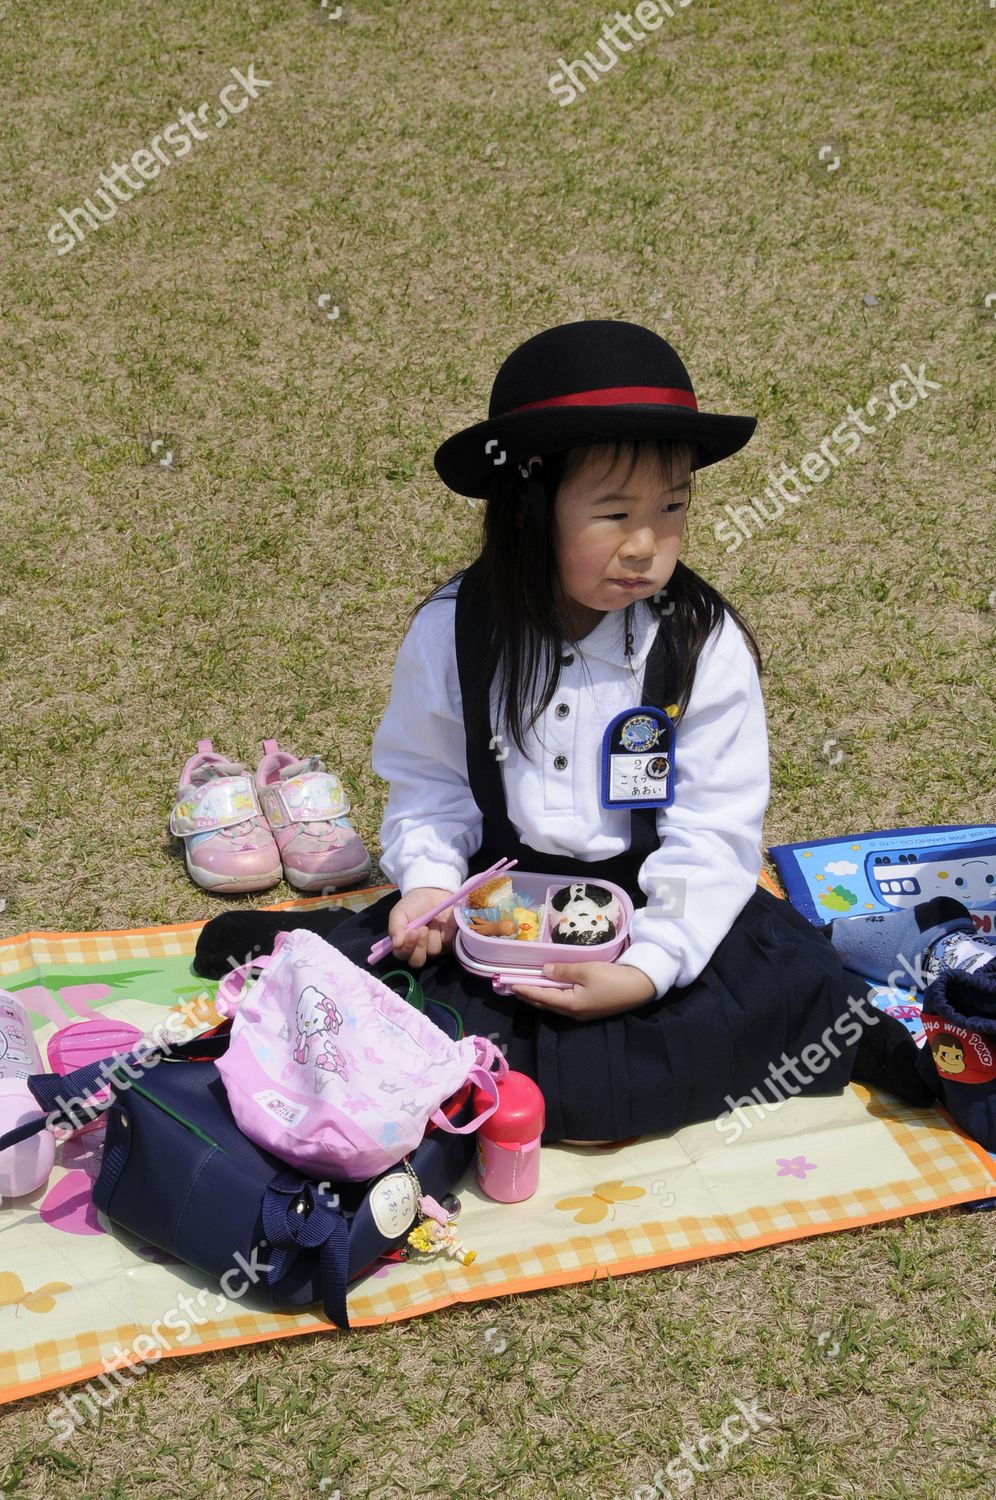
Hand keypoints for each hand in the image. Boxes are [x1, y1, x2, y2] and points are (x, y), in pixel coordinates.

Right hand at [388, 887, 458, 968]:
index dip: (407, 947)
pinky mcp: (451, 941)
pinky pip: (449, 944)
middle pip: (418, 961)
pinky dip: (446, 933)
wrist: (432, 891)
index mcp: (405, 944)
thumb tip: (396, 944)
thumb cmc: (413, 904)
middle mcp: (420, 949)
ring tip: (434, 919)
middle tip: (423, 929)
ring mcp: (436, 946)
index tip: (412, 932)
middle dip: (420, 946)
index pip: (403, 955)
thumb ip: (395, 928)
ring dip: (433, 935)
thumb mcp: (400, 912)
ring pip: (434, 951)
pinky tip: (445, 922)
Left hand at [511, 961, 656, 1019]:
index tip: (510, 984)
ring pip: (554, 1005)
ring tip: (527, 988)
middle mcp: (573, 1013)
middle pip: (545, 1004)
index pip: (541, 997)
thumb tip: (544, 971)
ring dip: (540, 996)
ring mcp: (582, 1013)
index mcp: (570, 1005)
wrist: (640, 987)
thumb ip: (563, 971)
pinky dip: (552, 996)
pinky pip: (564, 1003)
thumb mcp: (586, 970)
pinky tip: (550, 989)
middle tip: (513, 987)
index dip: (525, 989)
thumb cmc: (613, 978)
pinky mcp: (589, 1009)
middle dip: (529, 995)